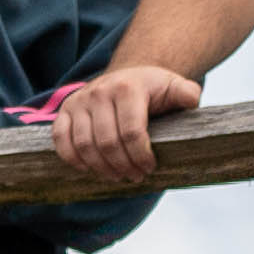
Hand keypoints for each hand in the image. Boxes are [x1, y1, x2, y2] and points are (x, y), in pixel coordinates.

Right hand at [50, 60, 203, 182]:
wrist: (126, 77)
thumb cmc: (153, 90)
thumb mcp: (173, 87)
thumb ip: (186, 93)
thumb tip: (191, 101)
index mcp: (127, 88)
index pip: (131, 132)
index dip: (141, 156)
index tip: (150, 168)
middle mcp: (99, 92)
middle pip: (108, 142)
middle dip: (124, 166)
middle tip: (135, 176)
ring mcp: (79, 101)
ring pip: (84, 145)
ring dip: (101, 168)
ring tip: (117, 176)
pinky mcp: (65, 111)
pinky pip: (61, 139)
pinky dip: (73, 159)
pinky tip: (89, 169)